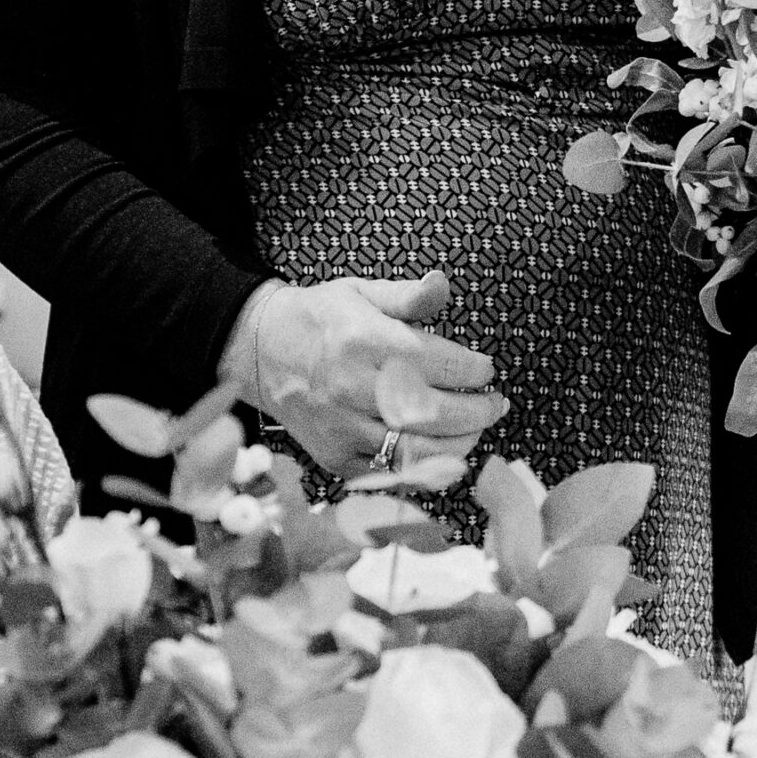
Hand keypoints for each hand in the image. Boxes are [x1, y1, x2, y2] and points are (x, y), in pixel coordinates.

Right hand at [247, 269, 507, 476]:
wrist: (262, 350)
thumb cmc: (321, 318)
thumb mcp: (363, 292)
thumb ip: (408, 295)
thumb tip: (444, 284)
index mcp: (366, 341)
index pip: (438, 363)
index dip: (474, 370)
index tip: (486, 369)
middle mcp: (353, 387)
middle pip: (435, 413)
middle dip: (477, 412)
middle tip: (494, 404)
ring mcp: (342, 427)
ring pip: (416, 450)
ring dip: (458, 445)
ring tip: (474, 429)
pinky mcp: (333, 456)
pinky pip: (388, 472)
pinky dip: (421, 468)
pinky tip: (440, 452)